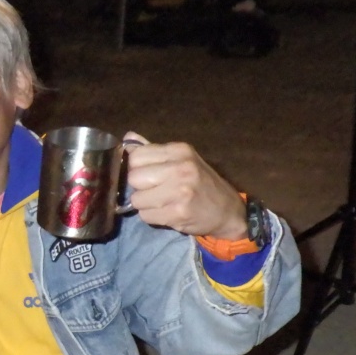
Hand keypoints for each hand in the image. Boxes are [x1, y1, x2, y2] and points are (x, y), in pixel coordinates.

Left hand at [122, 133, 247, 239]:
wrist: (228, 211)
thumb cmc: (202, 183)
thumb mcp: (182, 160)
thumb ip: (153, 150)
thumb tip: (127, 137)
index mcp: (179, 150)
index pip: (136, 156)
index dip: (136, 168)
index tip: (147, 175)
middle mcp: (180, 168)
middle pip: (134, 178)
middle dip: (139, 188)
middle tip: (154, 191)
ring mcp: (180, 191)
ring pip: (137, 199)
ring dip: (145, 205)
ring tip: (162, 203)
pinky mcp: (178, 213)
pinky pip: (146, 216)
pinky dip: (152, 217)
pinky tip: (167, 213)